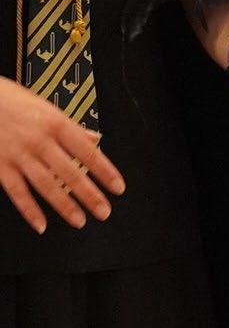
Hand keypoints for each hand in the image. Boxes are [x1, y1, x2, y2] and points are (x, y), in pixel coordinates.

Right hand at [0, 78, 125, 233]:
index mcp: (56, 123)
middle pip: (70, 173)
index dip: (104, 171)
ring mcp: (19, 155)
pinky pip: (17, 192)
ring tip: (80, 220)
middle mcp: (40, 141)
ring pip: (46, 185)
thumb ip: (71, 127)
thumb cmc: (14, 102)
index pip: (87, 151)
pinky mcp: (0, 166)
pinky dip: (30, 210)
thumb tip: (95, 139)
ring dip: (65, 206)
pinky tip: (41, 224)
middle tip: (104, 212)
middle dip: (89, 195)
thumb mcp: (47, 108)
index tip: (117, 188)